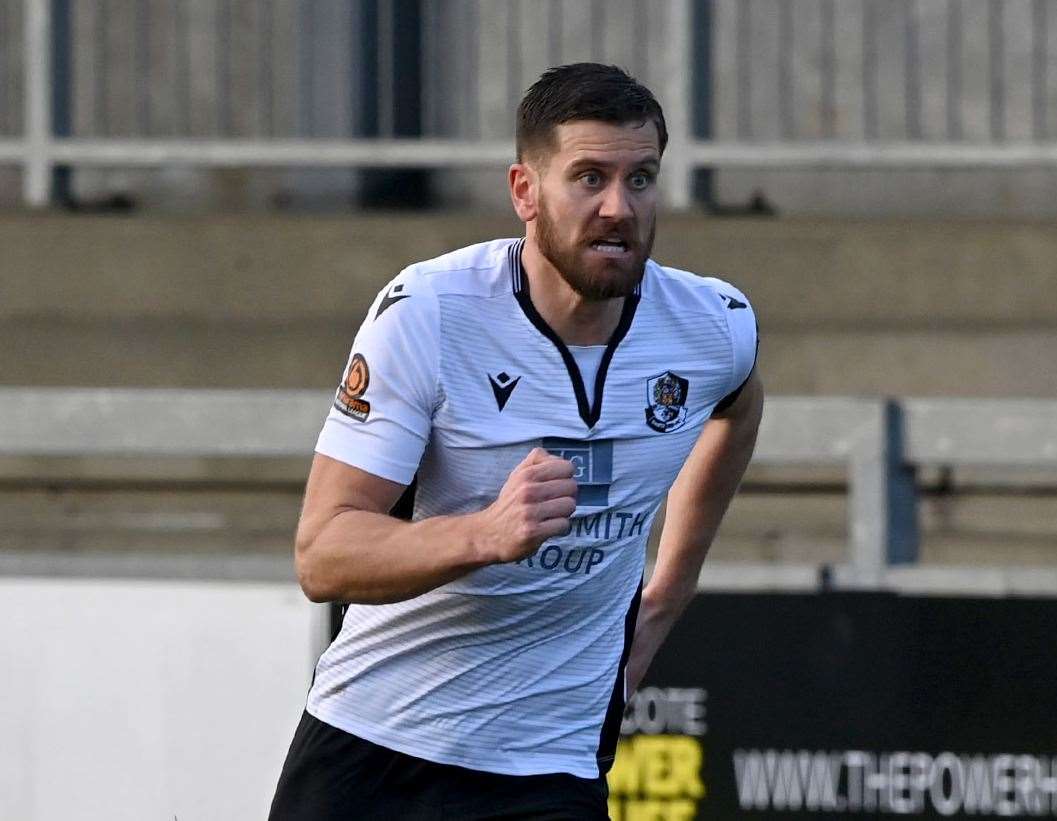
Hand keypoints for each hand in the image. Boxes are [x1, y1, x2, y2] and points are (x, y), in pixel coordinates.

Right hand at [475, 448, 577, 563]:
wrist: (488, 533)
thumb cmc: (509, 503)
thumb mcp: (517, 475)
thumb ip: (537, 461)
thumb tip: (559, 458)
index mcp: (526, 474)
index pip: (567, 467)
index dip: (565, 477)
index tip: (556, 486)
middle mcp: (528, 491)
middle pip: (572, 487)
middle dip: (566, 496)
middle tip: (553, 503)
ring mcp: (530, 512)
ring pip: (570, 506)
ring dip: (563, 513)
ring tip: (550, 516)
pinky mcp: (532, 532)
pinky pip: (564, 525)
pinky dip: (559, 529)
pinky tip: (547, 528)